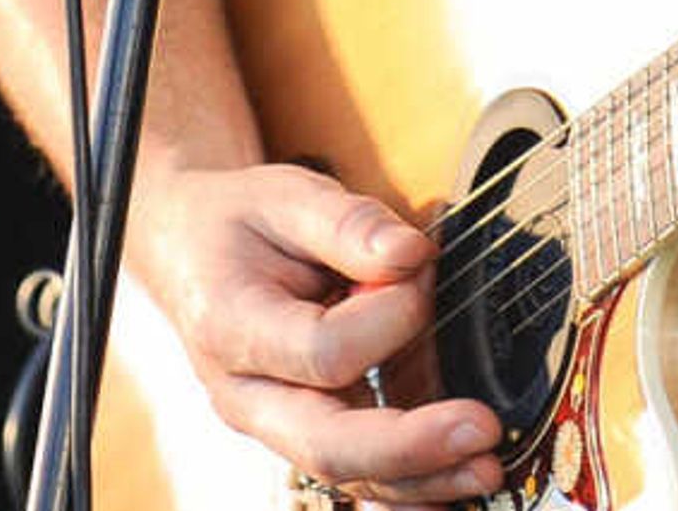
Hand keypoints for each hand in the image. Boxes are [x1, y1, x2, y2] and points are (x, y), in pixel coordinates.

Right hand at [129, 161, 504, 505]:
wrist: (192, 253)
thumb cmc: (241, 224)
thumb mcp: (286, 196)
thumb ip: (349, 224)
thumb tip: (410, 254)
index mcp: (232, 327)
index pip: (321, 351)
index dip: (387, 318)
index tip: (422, 268)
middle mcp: (248, 394)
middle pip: (326, 444)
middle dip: (409, 446)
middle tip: (482, 430)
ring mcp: (275, 422)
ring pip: (346, 471)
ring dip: (420, 479)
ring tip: (485, 467)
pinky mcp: (306, 428)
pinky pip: (356, 471)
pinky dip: (407, 485)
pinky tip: (454, 483)